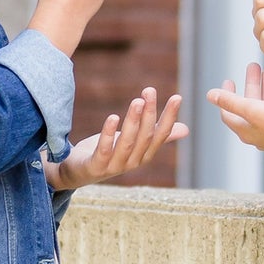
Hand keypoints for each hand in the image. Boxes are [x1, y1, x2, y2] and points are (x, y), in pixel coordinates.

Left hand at [48, 88, 187, 190]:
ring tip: (137, 101)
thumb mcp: (134, 142)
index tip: (177, 97)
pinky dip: (109, 134)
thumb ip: (158, 136)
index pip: (161, 135)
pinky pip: (104, 150)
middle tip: (150, 91)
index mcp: (144, 155)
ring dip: (133, 121)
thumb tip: (186, 129)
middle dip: (149, 114)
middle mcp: (132, 162)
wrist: (77, 172)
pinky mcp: (96, 166)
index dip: (169, 117)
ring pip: (127, 143)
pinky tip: (113, 117)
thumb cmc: (109, 154)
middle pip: (145, 137)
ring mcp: (114, 166)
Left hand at [207, 63, 263, 159]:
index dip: (225, 96)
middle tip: (252, 66)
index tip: (229, 80)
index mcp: (246, 131)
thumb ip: (231, 101)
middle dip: (250, 85)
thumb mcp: (253, 109)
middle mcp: (258, 134)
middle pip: (248, 106)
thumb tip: (209, 94)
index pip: (228, 113)